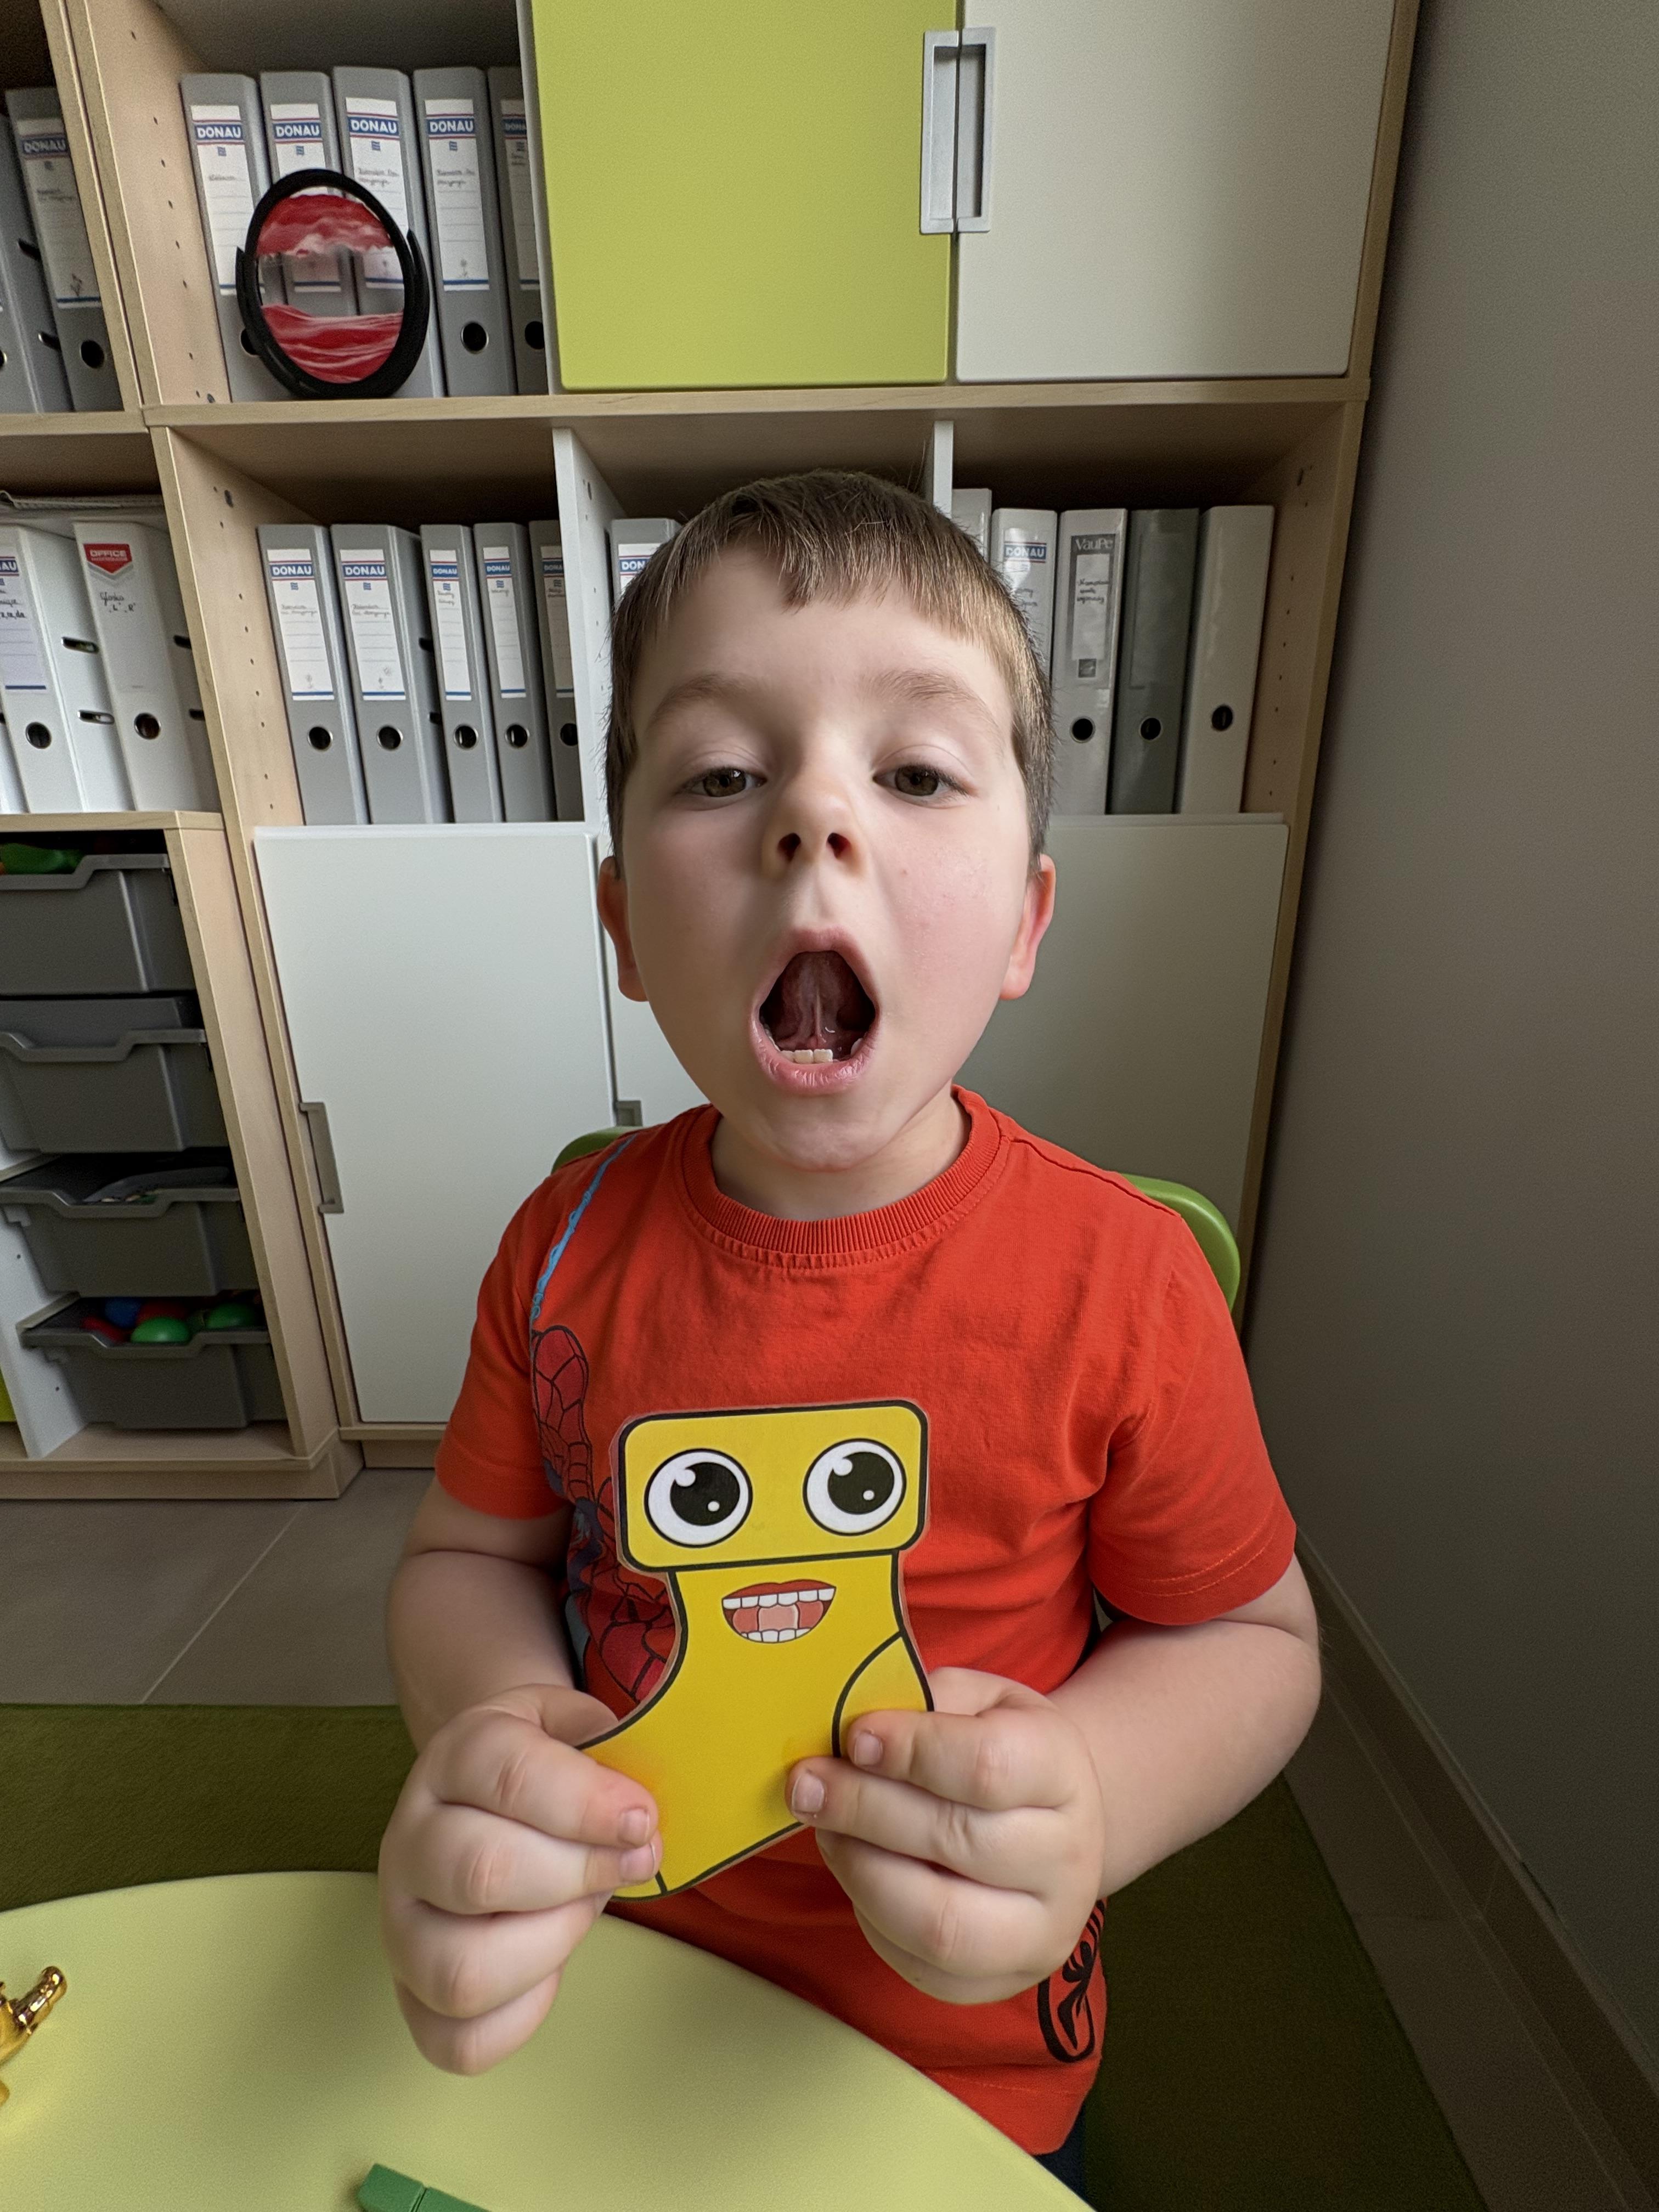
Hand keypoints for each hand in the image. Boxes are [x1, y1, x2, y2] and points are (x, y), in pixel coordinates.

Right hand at [379, 1683, 659, 2072]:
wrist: (482, 1792)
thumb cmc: (543, 1767)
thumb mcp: (573, 1724)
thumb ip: (611, 1751)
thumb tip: (639, 1818)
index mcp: (452, 1760)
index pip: (507, 1777)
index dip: (587, 1803)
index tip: (642, 1818)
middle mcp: (410, 1842)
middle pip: (481, 1872)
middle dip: (579, 1873)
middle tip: (631, 1862)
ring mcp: (401, 1926)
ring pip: (463, 1970)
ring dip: (551, 1945)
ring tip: (582, 1909)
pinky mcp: (411, 1995)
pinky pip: (459, 2040)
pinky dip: (522, 2015)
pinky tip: (549, 1964)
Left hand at [786, 1668, 1106, 2004]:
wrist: (1052, 1825)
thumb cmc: (999, 1749)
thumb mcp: (978, 1701)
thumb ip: (924, 1704)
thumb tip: (852, 1727)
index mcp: (1063, 1771)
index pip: (988, 1765)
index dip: (913, 1751)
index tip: (856, 1737)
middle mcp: (1068, 1859)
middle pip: (957, 1841)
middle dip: (865, 1809)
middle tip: (807, 1784)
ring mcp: (1042, 1931)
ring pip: (939, 1922)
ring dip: (860, 1870)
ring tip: (825, 1828)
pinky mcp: (1001, 1981)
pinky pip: (922, 1967)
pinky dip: (872, 1917)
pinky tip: (856, 1868)